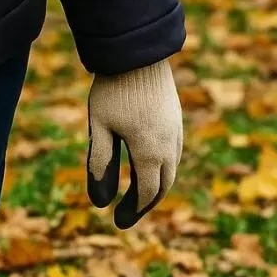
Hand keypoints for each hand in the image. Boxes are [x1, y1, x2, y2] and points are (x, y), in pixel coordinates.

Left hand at [86, 60, 182, 229]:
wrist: (138, 54)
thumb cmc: (113, 91)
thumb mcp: (100, 130)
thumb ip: (100, 166)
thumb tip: (101, 203)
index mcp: (150, 150)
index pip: (146, 192)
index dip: (132, 211)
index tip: (117, 223)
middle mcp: (169, 144)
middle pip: (162, 186)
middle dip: (144, 205)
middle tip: (125, 218)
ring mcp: (176, 131)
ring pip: (171, 170)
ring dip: (154, 188)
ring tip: (135, 200)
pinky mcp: (175, 121)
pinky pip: (173, 155)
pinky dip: (161, 171)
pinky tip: (147, 172)